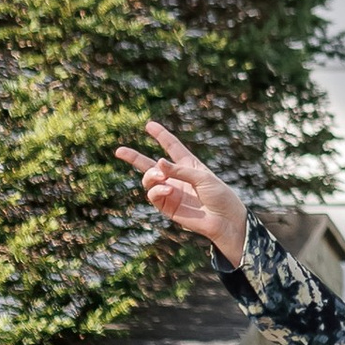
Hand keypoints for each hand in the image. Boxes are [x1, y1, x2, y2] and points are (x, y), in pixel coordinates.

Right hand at [117, 121, 247, 261]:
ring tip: (160, 176)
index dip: (161, 135)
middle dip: (134, 158)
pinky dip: (157, 190)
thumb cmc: (219, 195)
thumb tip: (158, 162)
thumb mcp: (202, 177)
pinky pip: (153, 195)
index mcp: (188, 165)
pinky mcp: (168, 207)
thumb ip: (179, 170)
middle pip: (151, 165)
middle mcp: (176, 177)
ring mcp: (171, 192)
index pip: (172, 147)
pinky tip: (167, 189)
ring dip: (151, 176)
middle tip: (119, 151)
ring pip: (149, 180)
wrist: (225, 220)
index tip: (149, 125)